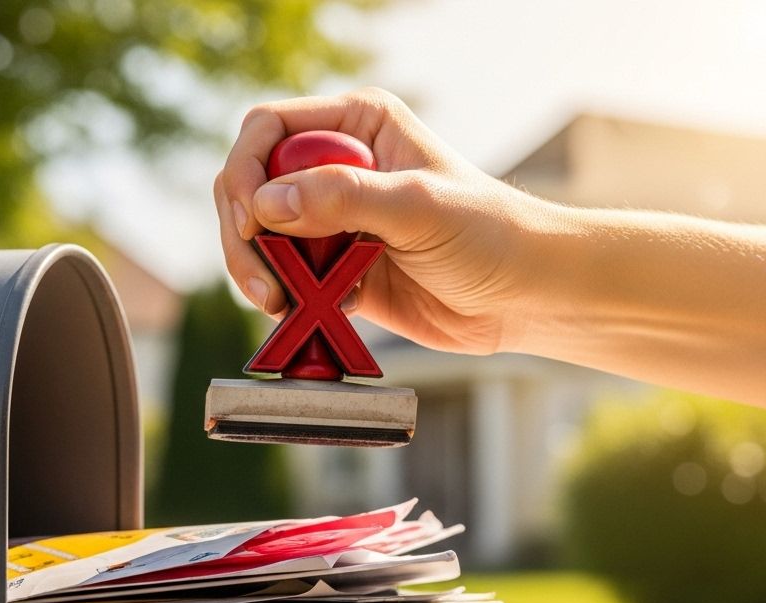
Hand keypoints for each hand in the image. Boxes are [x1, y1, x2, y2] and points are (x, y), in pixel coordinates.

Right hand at [214, 88, 551, 355]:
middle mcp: (340, 169)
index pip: (271, 131)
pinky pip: (293, 283)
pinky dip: (287, 300)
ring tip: (278, 302)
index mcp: (358, 126)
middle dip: (244, 232)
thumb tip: (265, 205)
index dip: (247, 173)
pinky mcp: (342, 275)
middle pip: (255, 187)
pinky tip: (303, 313)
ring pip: (266, 241)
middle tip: (261, 278)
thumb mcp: (417, 206)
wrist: (522, 296)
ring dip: (261, 272)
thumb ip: (342, 199)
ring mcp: (338, 225)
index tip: (250, 222)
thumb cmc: (488, 234)